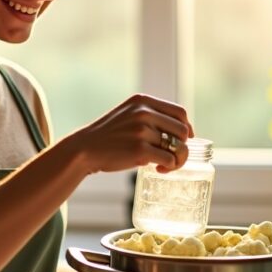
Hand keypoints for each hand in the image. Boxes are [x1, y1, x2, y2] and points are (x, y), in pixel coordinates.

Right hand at [64, 94, 194, 173]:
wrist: (84, 148)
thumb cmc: (109, 135)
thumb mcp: (128, 114)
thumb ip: (150, 116)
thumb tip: (183, 130)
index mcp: (143, 101)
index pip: (180, 112)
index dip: (187, 128)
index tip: (184, 140)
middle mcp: (144, 113)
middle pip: (183, 130)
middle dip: (182, 145)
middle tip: (172, 156)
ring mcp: (142, 131)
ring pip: (179, 147)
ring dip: (178, 159)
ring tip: (167, 165)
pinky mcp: (140, 150)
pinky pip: (169, 159)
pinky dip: (169, 167)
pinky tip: (158, 169)